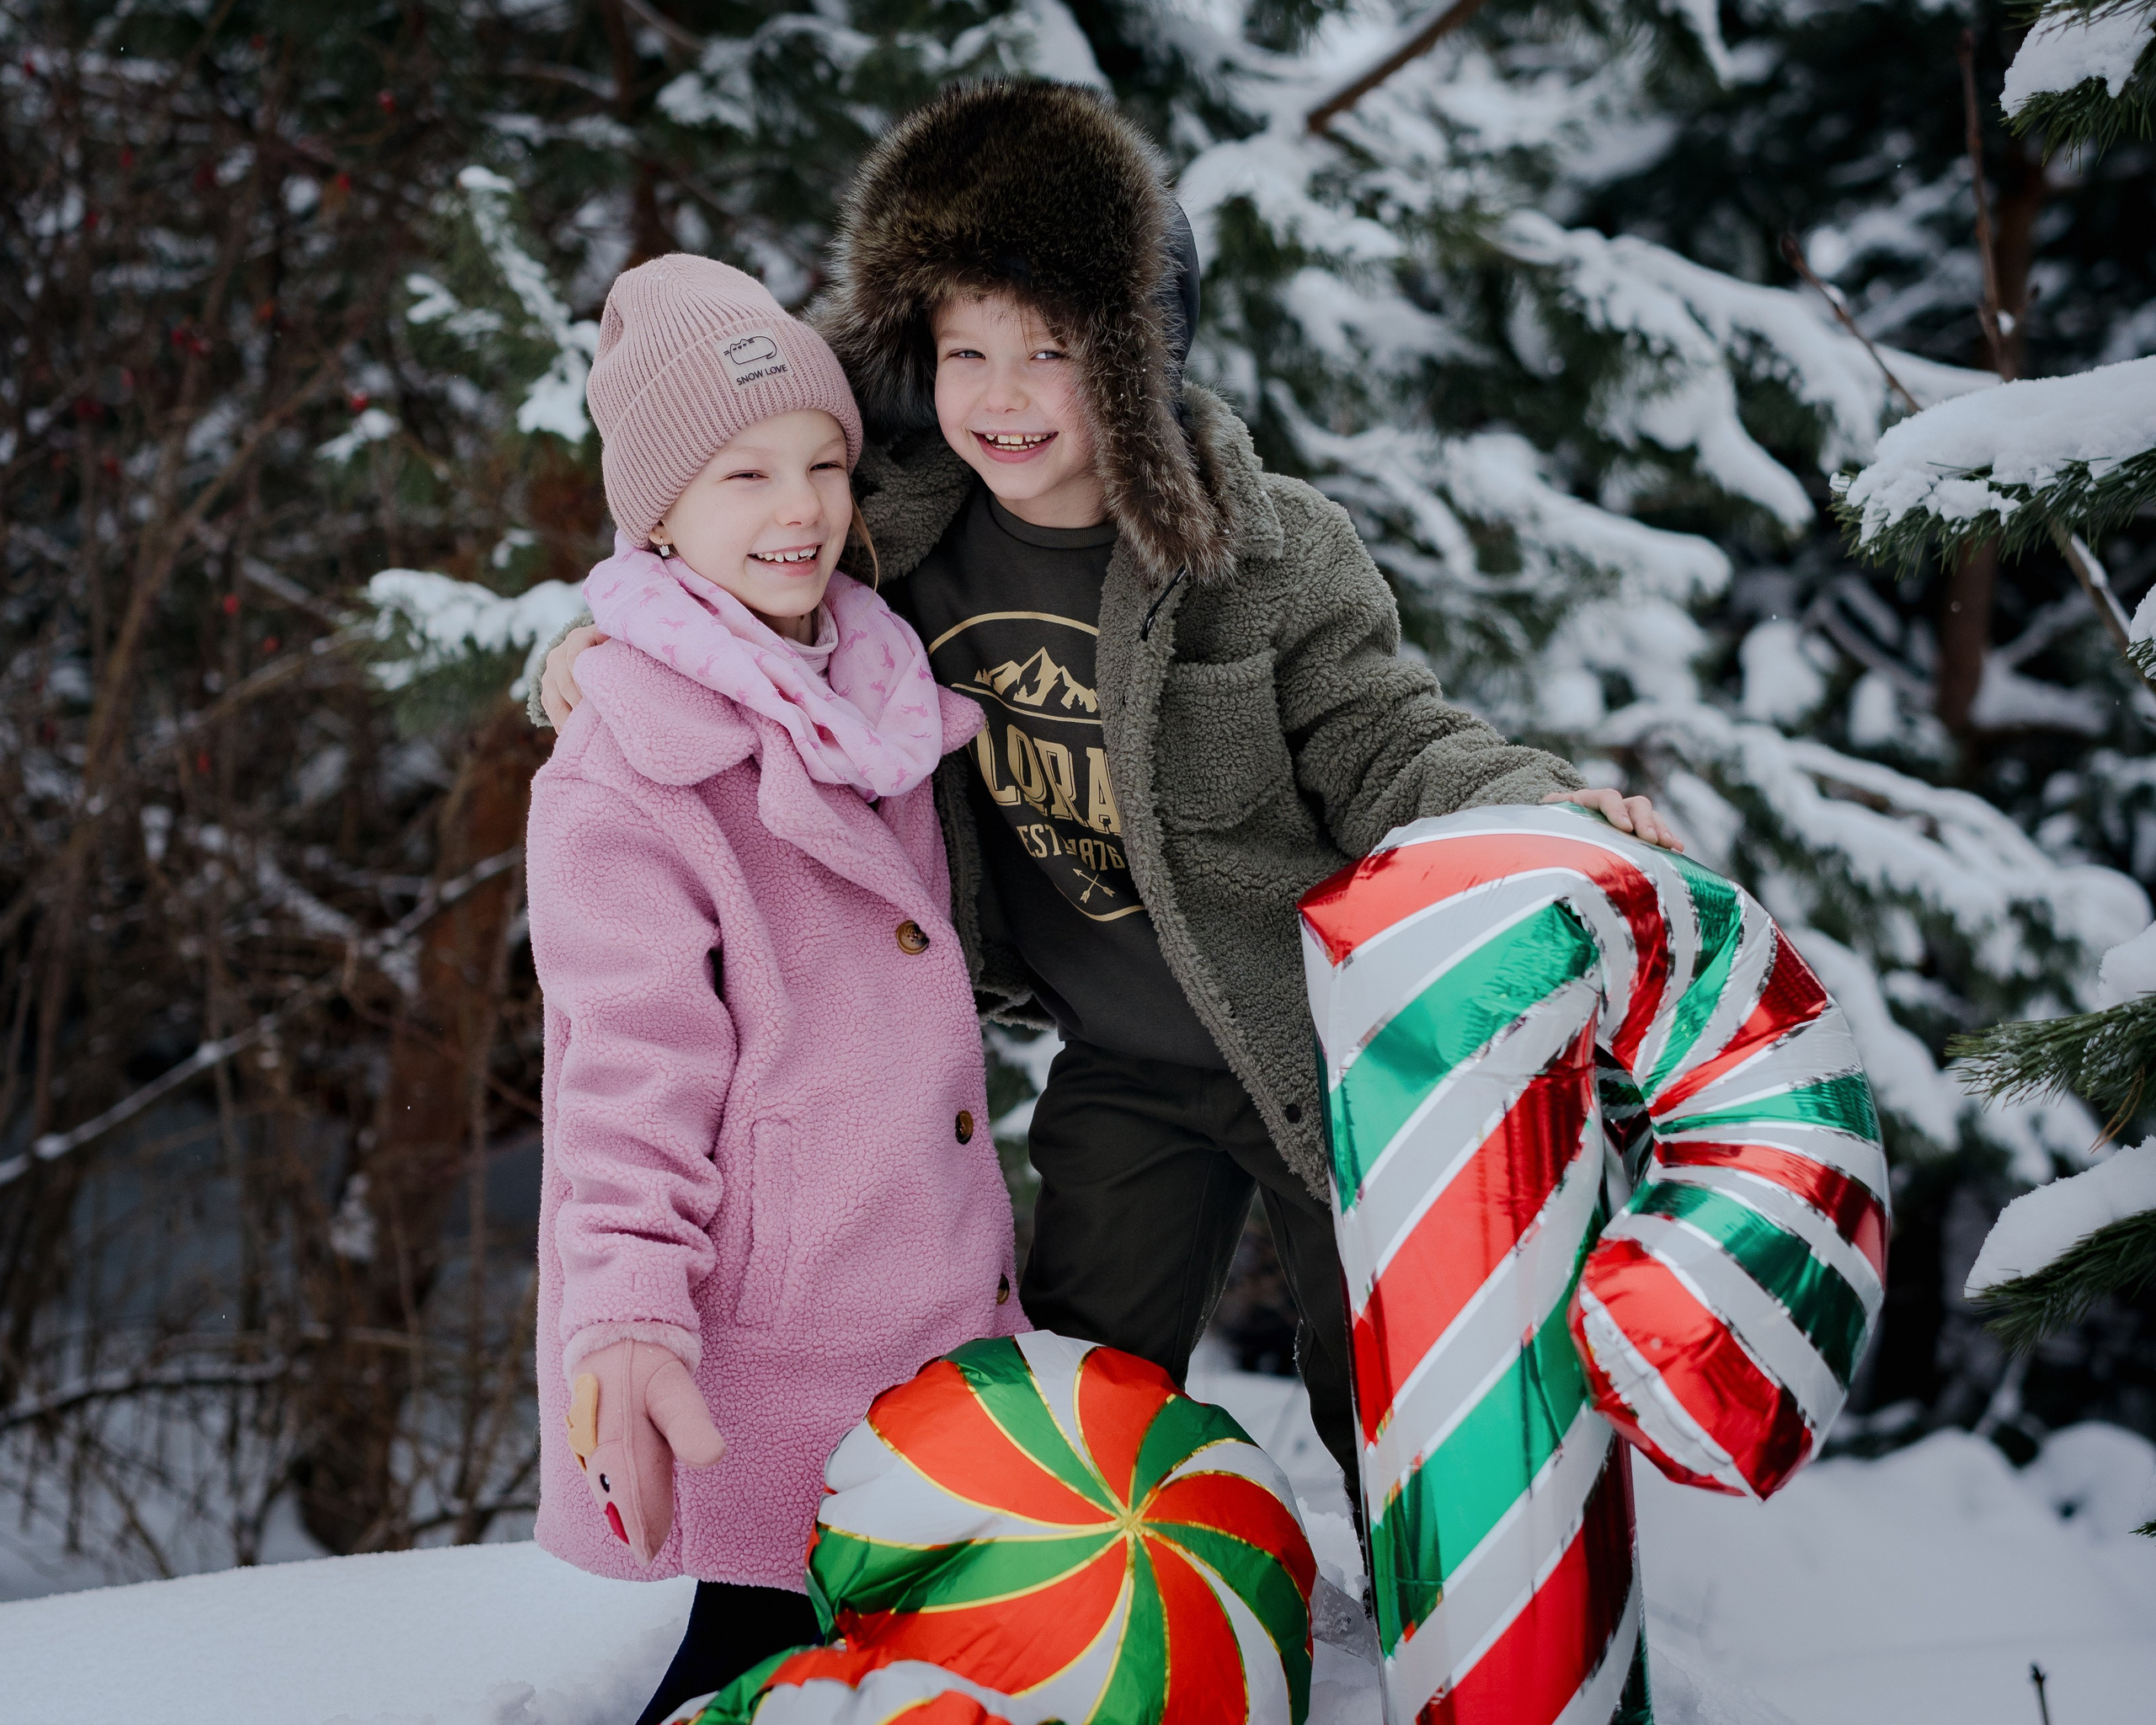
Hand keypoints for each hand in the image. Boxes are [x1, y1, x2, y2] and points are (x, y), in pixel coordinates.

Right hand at [539, 625, 609, 729]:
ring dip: (570, 718)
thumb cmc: (610, 646)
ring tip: (585, 734)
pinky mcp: (545, 690)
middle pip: (566, 683)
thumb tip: (626, 641)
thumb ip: (618, 640)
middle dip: (581, 703)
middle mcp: (558, 655)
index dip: (587, 678)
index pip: (576, 657)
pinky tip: (573, 737)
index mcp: (577, 639)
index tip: (601, 696)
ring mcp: (549, 674)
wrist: (587, 646)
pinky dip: (561, 724)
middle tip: (599, 720)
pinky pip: (550, 709)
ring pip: (555, 700)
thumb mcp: (613, 638)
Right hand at [562, 1339, 725, 1564]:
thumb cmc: (646, 1360)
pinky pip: (599, 1470)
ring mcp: (590, 1441)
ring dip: (619, 1510)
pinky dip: (610, 1489)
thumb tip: (712, 1458)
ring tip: (636, 1537)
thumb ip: (689, 1423)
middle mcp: (597, 1450)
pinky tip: (618, 1500)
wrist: (613, 1331)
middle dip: (631, 1525)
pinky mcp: (590, 1432)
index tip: (649, 1554)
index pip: (630, 1499)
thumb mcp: (674, 1386)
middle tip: (646, 1552)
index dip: (641, 1528)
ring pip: (605, 1485)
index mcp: (616, 1445)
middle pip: (615, 1498)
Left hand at [1544, 787, 1684, 851]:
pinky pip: (1656, 831)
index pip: (1607, 797)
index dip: (1617, 810)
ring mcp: (1628, 817)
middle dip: (1645, 822)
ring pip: (1650, 817)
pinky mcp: (1636, 831)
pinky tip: (1677, 851)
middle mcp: (1613, 805)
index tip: (1625, 828)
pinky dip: (1667, 839)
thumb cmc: (1552, 824)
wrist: (1558, 830)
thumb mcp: (1548, 817)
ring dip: (1661, 830)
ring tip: (1670, 847)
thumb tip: (1548, 801)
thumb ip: (1550, 809)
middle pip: (1636, 805)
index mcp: (1588, 800)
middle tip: (1652, 840)